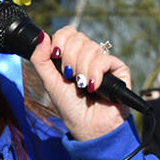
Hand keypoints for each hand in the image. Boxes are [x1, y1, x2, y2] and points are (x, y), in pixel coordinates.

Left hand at [29, 26, 130, 140]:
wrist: (88, 126)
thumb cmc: (69, 106)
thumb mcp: (49, 81)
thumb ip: (40, 59)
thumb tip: (40, 35)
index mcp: (71, 56)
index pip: (68, 32)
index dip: (60, 40)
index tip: (55, 55)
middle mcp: (88, 56)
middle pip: (78, 38)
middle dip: (69, 59)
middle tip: (70, 77)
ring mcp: (103, 62)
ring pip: (91, 48)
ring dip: (81, 69)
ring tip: (82, 86)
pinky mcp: (119, 70)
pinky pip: (105, 59)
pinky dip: (95, 73)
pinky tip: (93, 86)